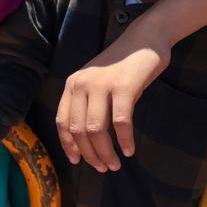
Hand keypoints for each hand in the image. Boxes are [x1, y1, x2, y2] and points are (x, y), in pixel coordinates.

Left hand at [56, 18, 171, 171]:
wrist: (145, 39)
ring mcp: (101, 85)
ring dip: (105, 152)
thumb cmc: (122, 66)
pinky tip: (129, 150)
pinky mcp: (123, 87)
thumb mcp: (97, 82)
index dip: (68, 144)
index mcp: (72, 84)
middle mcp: (81, 84)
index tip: (77, 161)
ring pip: (97, 129)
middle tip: (103, 168)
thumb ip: (89, 105)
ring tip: (115, 165)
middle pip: (78, 129)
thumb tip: (89, 141)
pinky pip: (120, 121)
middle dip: (90, 154)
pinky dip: (124, 140)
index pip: (62, 121)